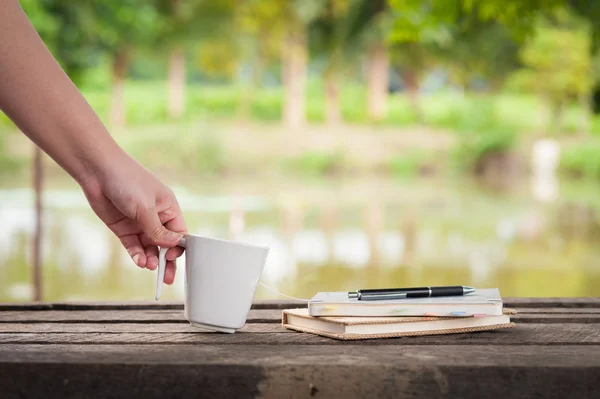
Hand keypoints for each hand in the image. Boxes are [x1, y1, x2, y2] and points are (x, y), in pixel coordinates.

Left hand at [80, 156, 186, 283]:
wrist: (98, 171)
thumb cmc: (128, 181)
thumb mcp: (145, 208)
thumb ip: (157, 230)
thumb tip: (173, 246)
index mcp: (168, 208)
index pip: (179, 233)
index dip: (177, 247)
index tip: (171, 256)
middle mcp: (156, 217)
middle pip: (165, 244)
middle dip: (167, 261)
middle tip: (167, 278)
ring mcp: (139, 224)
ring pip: (149, 248)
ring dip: (150, 258)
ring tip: (148, 266)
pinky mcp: (124, 229)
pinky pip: (134, 246)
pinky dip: (137, 255)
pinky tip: (139, 261)